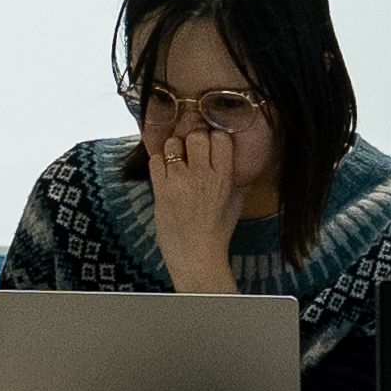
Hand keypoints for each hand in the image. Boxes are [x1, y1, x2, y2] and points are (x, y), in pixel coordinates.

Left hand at [144, 121, 242, 290]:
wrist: (196, 255)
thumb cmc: (217, 231)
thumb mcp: (235, 202)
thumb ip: (235, 179)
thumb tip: (234, 160)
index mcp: (224, 176)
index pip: (220, 137)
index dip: (212, 138)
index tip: (208, 146)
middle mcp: (203, 175)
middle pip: (195, 135)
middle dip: (191, 141)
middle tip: (190, 153)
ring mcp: (180, 181)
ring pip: (172, 143)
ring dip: (172, 150)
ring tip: (175, 164)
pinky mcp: (161, 189)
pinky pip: (155, 160)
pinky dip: (158, 163)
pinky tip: (164, 174)